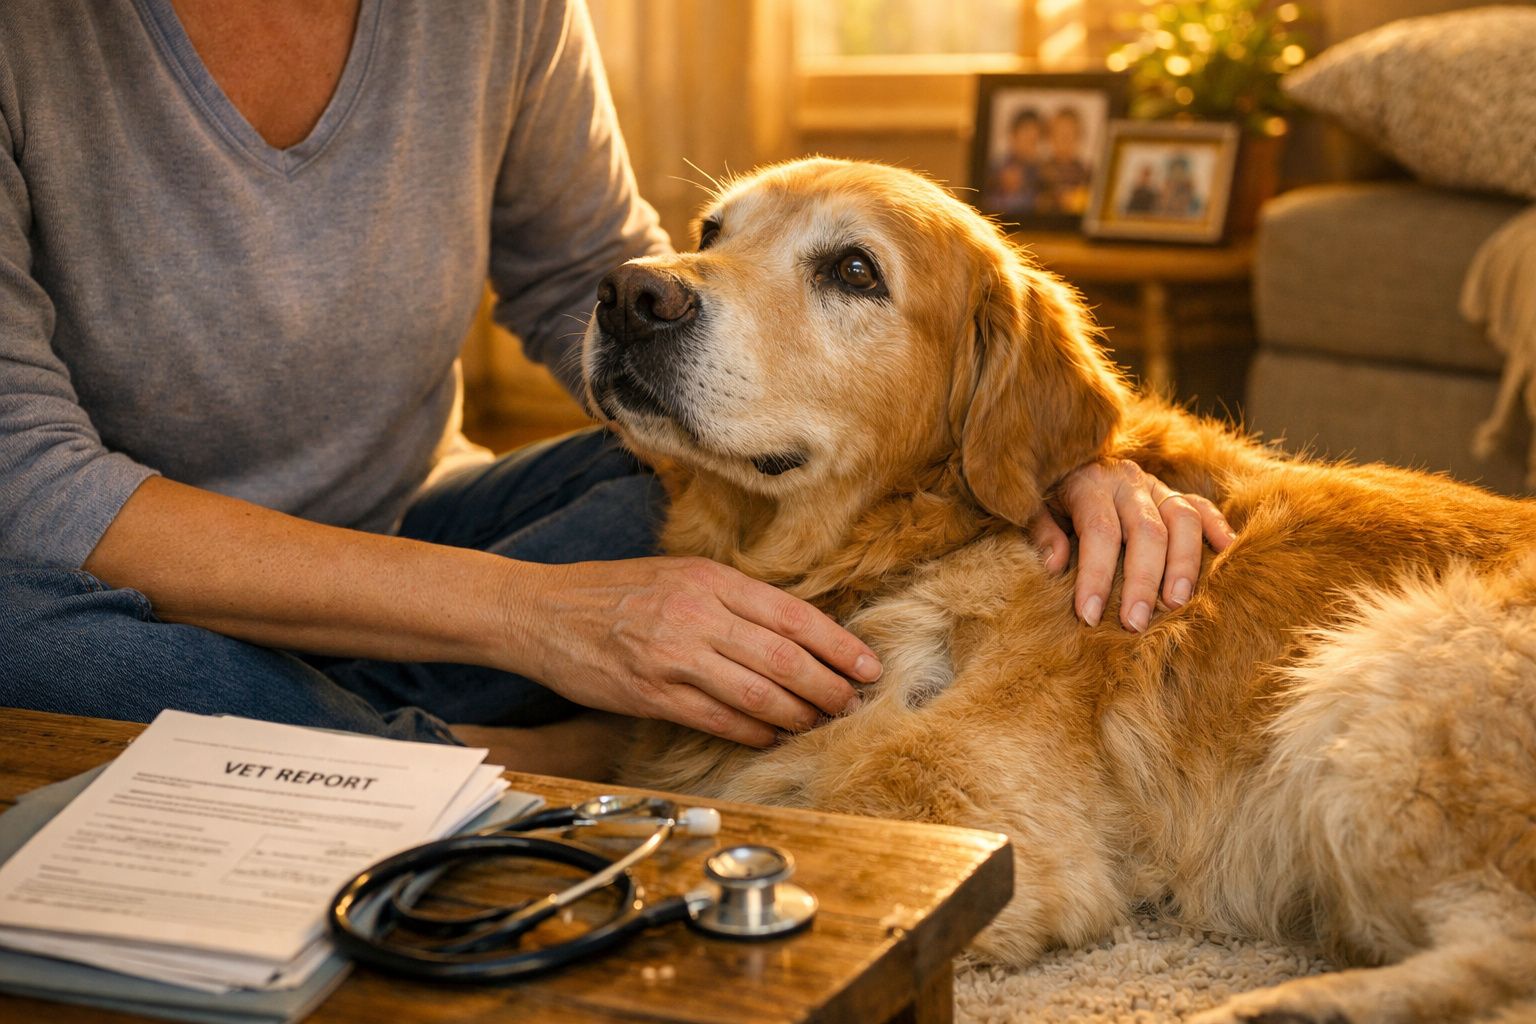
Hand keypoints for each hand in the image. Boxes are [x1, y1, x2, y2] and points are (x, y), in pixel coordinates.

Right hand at [507, 556, 881, 746]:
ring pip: (758, 694)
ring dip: (799, 715)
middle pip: (784, 657)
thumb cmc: (613, 592)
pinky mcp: (651, 694)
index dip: (837, 645)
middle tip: (855, 703)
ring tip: (823, 723)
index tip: (867, 665)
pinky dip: (753, 733)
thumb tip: (792, 632)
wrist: (541, 610)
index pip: (792, 615)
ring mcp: (673, 656)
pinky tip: (774, 737)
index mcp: (709, 579)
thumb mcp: (677, 575)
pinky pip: (718, 720)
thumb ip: (730, 599)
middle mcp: (696, 614)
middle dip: (829, 686)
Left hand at [1030, 460, 1235, 631]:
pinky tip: (1228, 555)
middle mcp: (1128, 482)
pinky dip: (1218, 529)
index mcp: (1091, 484)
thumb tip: (1054, 565)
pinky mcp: (1175, 492)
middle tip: (1136, 623)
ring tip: (1177, 604)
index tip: (1089, 615)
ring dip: (1183, 564)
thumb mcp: (1035, 507)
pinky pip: (1203, 507)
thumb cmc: (1050, 494)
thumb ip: (1041, 531)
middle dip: (1142, 581)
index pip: (1099, 531)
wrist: (1065, 454)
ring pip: (1182, 519)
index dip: (1095, 575)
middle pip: (1147, 531)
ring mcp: (1156, 486)